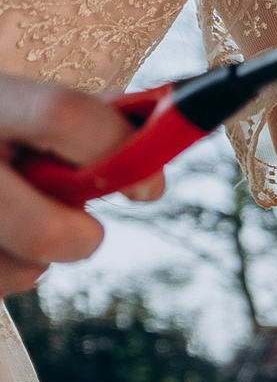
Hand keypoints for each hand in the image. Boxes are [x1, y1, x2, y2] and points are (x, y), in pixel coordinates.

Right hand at [0, 76, 165, 292]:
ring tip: (12, 222)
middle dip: (78, 239)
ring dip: (33, 260)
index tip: (148, 188)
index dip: (120, 150)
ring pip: (17, 271)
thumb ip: (85, 123)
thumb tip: (156, 158)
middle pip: (43, 230)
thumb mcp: (19, 109)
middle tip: (85, 231)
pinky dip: (5, 272)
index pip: (63, 116)